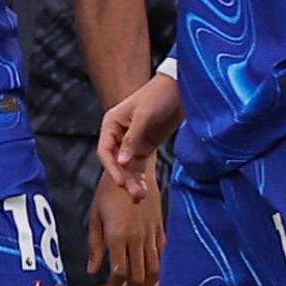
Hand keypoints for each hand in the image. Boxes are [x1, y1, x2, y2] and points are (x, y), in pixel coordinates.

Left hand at [87, 168, 160, 285]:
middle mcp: (137, 239)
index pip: (120, 273)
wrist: (134, 171)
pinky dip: (157, 272)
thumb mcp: (94, 218)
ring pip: (154, 271)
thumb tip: (93, 272)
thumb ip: (94, 247)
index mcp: (118, 236)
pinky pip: (162, 257)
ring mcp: (152, 236)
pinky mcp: (161, 231)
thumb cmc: (108, 194)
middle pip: (138, 277)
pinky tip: (149, 279)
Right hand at [97, 72, 181, 199]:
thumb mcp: (144, 117)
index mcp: (111, 124)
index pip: (105, 150)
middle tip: (134, 193)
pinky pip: (139, 165)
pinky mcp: (145, 145)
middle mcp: (118, 134)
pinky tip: (144, 188)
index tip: (121, 182)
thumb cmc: (158, 96)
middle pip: (116, 162)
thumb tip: (121, 162)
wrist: (181, 90)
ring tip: (140, 196)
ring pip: (127, 166)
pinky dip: (140, 177)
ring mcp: (132, 141)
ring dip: (132, 181)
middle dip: (124, 178)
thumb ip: (132, 139)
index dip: (112, 167)